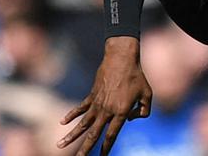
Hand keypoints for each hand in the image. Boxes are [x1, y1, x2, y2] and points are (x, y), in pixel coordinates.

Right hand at [58, 37, 151, 154]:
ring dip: (71, 136)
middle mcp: (107, 111)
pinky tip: (62, 123)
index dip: (106, 148)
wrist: (121, 59)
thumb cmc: (137, 76)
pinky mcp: (92, 96)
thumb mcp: (147, 94)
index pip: (112, 135)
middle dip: (85, 149)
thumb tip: (131, 120)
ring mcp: (97, 104)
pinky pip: (80, 108)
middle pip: (93, 134)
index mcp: (121, 112)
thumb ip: (144, 110)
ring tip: (60, 146)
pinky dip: (71, 115)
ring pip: (82, 124)